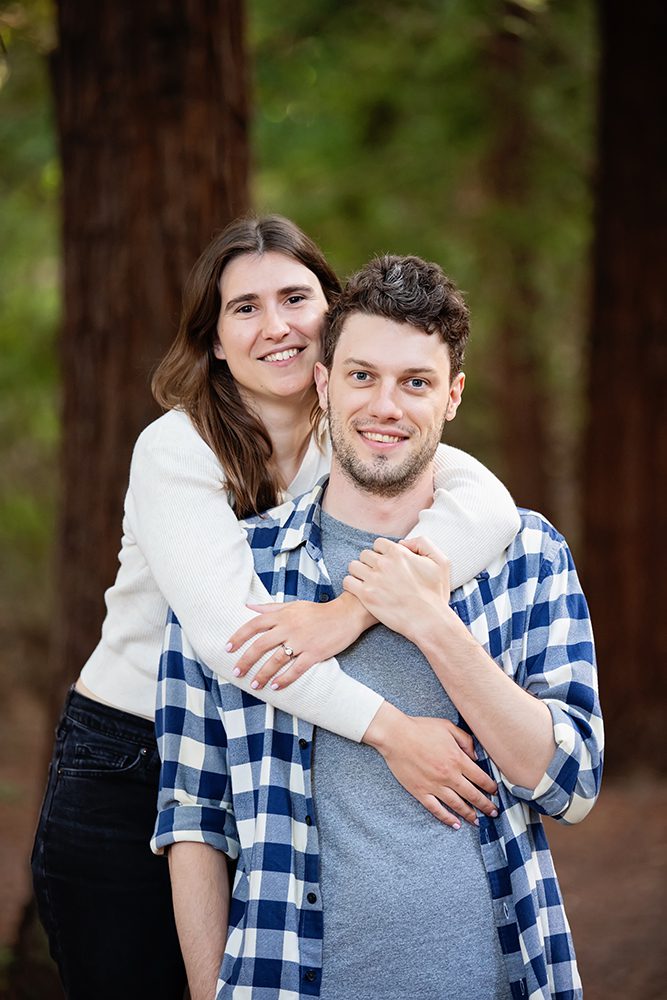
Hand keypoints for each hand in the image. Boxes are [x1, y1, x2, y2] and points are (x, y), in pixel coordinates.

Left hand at [226, 592, 375, 688]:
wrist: (346, 615)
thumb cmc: (317, 611)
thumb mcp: (293, 605)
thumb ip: (270, 607)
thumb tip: (248, 606)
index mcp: (282, 615)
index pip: (254, 625)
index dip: (239, 637)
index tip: (227, 648)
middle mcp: (289, 627)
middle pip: (261, 645)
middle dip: (246, 660)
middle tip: (236, 672)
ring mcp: (302, 641)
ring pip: (276, 660)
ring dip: (263, 674)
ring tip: (254, 685)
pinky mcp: (315, 654)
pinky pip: (296, 669)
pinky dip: (285, 679)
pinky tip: (275, 686)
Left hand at [343, 536, 451, 643]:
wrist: (429, 620)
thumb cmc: (435, 594)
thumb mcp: (440, 562)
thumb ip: (423, 544)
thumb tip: (402, 543)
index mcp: (399, 553)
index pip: (379, 544)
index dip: (382, 553)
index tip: (387, 563)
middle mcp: (384, 563)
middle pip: (365, 554)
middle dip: (370, 563)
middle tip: (377, 575)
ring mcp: (373, 579)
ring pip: (354, 566)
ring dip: (359, 572)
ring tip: (367, 582)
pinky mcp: (366, 595)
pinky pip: (348, 582)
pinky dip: (352, 584)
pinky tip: (360, 591)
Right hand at [362, 703, 497, 827]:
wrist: (395, 735)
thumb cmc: (421, 728)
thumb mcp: (448, 726)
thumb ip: (465, 740)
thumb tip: (476, 756)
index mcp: (456, 758)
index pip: (480, 778)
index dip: (490, 787)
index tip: (495, 792)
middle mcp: (448, 775)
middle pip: (472, 795)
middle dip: (486, 805)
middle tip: (494, 812)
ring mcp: (434, 785)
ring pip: (457, 805)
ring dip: (470, 814)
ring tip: (478, 821)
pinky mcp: (420, 791)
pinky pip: (436, 809)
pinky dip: (447, 818)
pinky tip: (455, 824)